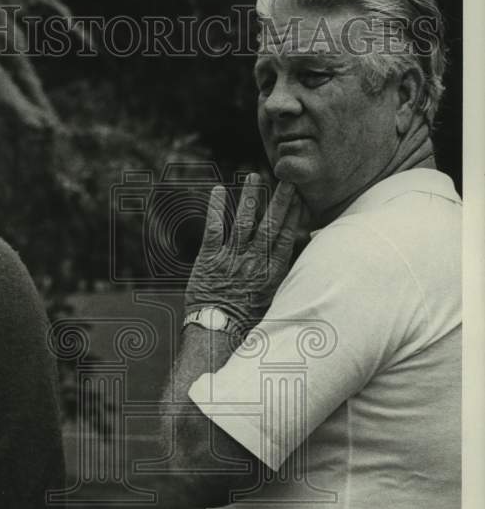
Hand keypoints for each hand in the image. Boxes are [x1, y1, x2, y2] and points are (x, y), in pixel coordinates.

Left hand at [184, 174, 305, 330]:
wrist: (216, 332)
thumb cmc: (244, 321)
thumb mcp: (272, 302)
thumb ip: (282, 279)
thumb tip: (298, 265)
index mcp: (272, 273)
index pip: (286, 237)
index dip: (293, 215)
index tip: (300, 197)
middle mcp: (255, 262)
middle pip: (270, 225)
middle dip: (280, 200)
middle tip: (287, 179)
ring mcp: (232, 259)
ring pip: (244, 222)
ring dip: (250, 197)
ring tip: (254, 176)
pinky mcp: (209, 259)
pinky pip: (214, 228)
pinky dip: (216, 209)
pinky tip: (218, 191)